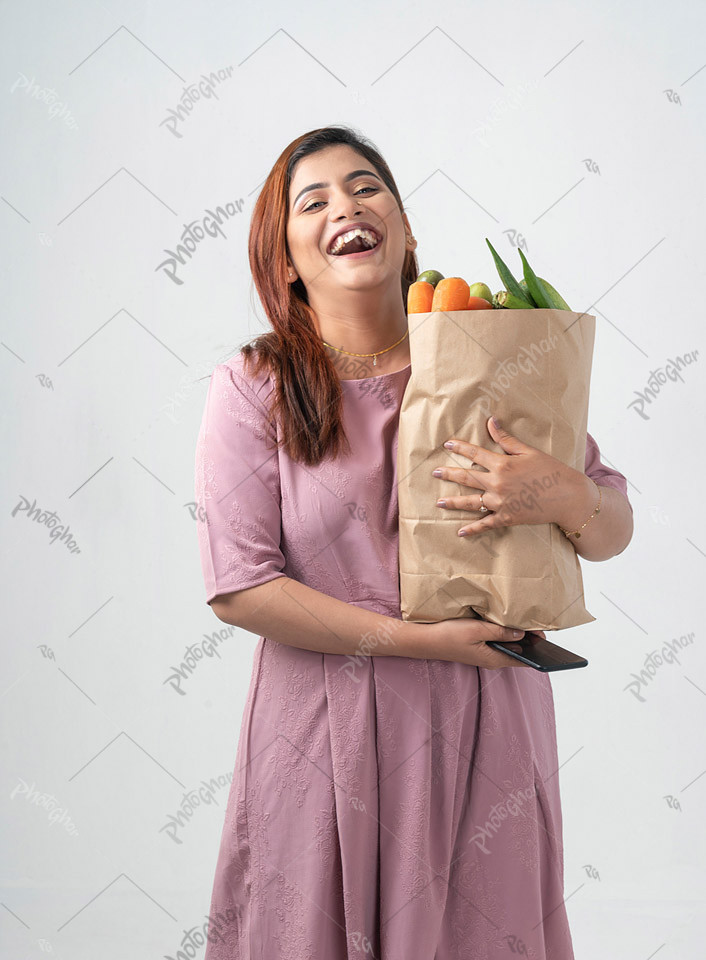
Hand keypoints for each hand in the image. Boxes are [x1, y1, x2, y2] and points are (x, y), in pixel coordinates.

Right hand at [409, 618, 545, 668]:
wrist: (426, 640)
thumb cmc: (449, 635)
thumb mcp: (477, 630)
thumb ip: (500, 632)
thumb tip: (521, 634)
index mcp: (494, 659)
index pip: (523, 659)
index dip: (537, 648)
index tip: (546, 636)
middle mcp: (492, 659)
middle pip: (517, 651)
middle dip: (529, 639)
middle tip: (537, 622)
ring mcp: (485, 653)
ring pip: (508, 645)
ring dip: (516, 635)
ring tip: (526, 621)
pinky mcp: (479, 647)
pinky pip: (497, 641)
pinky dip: (504, 633)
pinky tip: (506, 622)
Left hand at [432, 415, 584, 537]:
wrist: (568, 496)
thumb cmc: (551, 470)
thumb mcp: (529, 451)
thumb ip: (506, 439)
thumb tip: (491, 420)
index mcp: (502, 464)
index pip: (475, 453)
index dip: (460, 447)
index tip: (446, 444)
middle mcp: (497, 483)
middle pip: (467, 477)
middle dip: (449, 474)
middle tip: (434, 473)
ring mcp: (501, 502)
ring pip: (471, 502)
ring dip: (453, 502)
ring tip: (438, 502)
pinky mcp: (507, 518)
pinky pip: (486, 524)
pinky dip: (472, 529)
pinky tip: (460, 531)